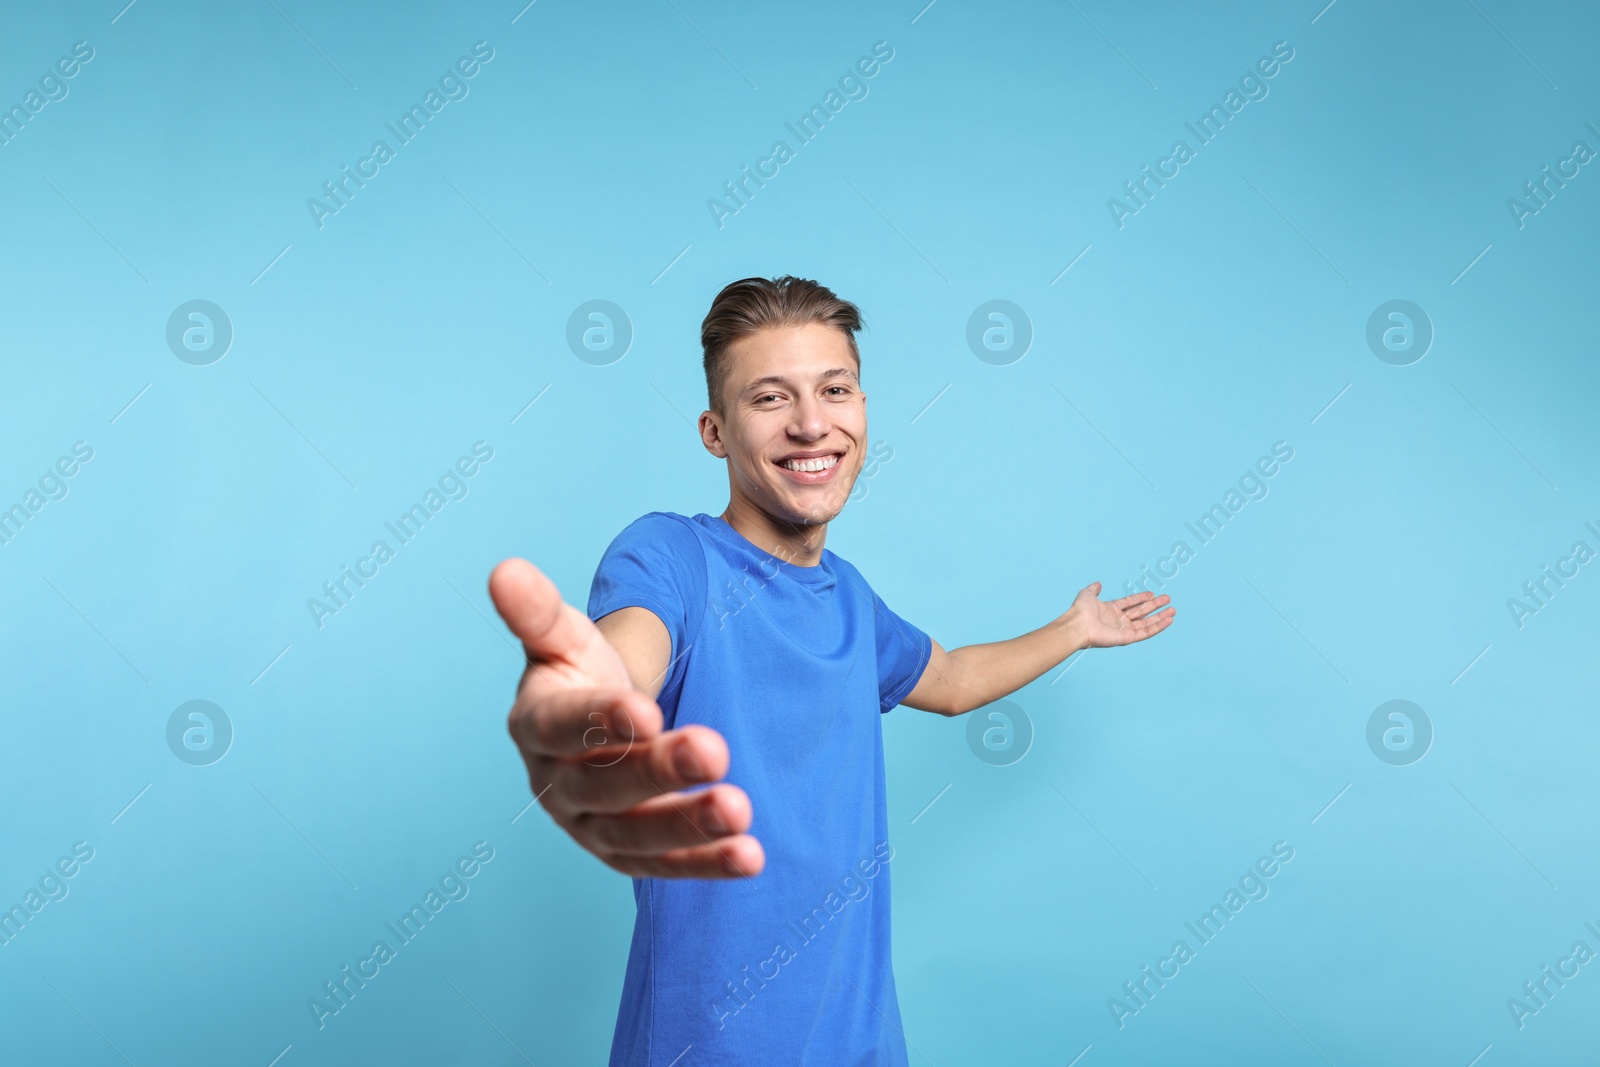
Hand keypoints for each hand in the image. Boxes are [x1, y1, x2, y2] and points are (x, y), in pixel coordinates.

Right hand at [488, 558, 764, 878]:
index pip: (563, 727)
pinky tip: (750, 856)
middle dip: (659, 770)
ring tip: (739, 809)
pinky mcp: (625, 855)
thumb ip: (539, 611)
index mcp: (534, 727)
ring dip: (688, 826)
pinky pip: (665, 866)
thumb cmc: (579, 674)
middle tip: (715, 750)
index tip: (648, 712)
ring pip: (635, 835)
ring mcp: (588, 826)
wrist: (595, 724)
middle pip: (605, 785)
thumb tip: (504, 571)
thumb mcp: (563, 638)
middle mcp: (555, 785)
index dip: (603, 721)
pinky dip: (706, 864)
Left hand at [1065, 582, 1174, 649]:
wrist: (1078, 625)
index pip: (1130, 603)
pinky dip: (1158, 627)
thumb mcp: (1087, 594)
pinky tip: (1168, 621)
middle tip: (1168, 599)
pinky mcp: (1127, 638)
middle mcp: (1118, 620)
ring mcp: (1124, 629)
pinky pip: (1146, 632)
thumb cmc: (1080, 610)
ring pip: (1146, 623)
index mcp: (1110, 610)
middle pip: (1141, 612)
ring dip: (1160, 617)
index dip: (1141, 598)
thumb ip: (1094, 589)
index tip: (1152, 594)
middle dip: (1155, 606)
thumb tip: (1098, 583)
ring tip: (1173, 610)